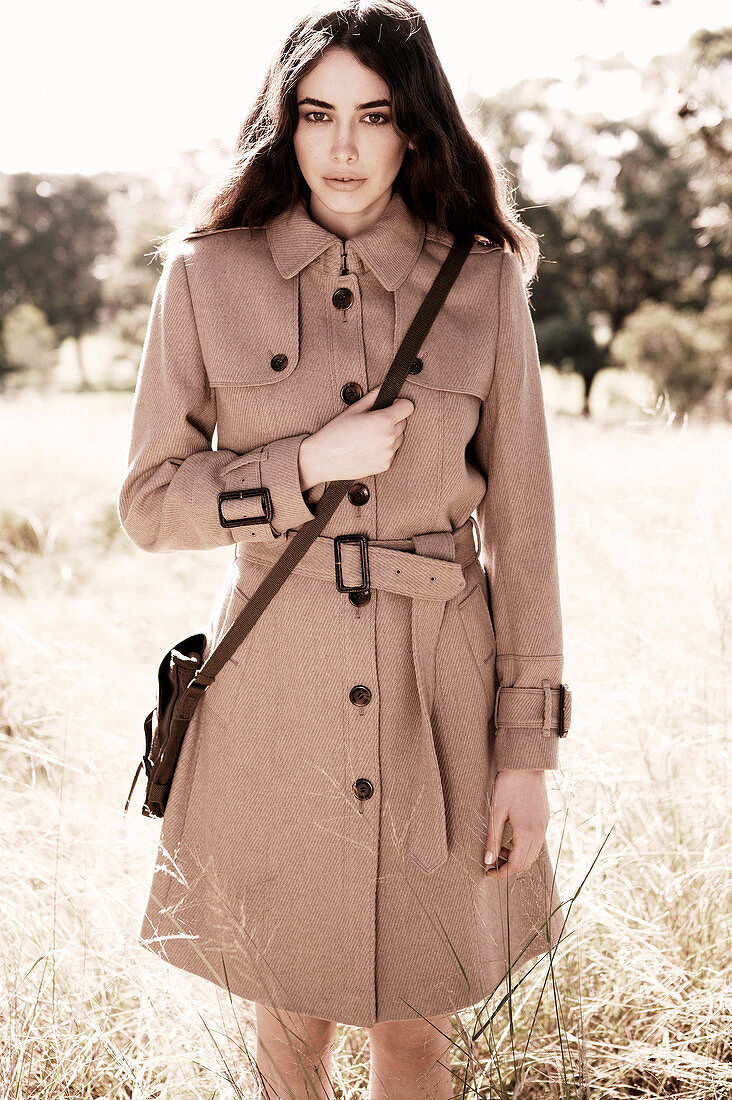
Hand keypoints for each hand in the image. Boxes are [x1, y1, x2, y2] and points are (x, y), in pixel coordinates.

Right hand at [298, 386, 414, 489]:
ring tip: (369, 435)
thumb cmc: (335, 433)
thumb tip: (384, 388)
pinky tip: (368, 447)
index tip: (393, 405)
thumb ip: (373, 396)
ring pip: (399, 438)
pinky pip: (392, 452)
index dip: (400, 404)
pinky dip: (384, 448)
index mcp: (383, 420)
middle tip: (373, 421)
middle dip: (393, 419)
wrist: (324, 459)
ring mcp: (388, 453)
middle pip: (404, 422)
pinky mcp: (385, 465)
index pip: (408, 407)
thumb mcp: (354, 409)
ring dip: (390, 434)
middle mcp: (389, 438)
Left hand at [483, 769, 549, 879]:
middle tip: (492, 860)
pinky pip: (536, 842)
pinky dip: (523, 847)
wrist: (526, 765)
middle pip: (526, 862)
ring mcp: (544, 826)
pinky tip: (510, 837)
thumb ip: (493, 838)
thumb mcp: (496, 812)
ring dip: (516, 857)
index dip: (502, 873)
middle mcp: (539, 832)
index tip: (488, 872)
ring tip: (499, 847)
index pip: (517, 865)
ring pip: (532, 853)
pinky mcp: (544, 819)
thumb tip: (488, 860)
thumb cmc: (508, 785)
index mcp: (527, 832)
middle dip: (509, 866)